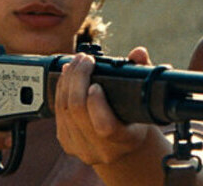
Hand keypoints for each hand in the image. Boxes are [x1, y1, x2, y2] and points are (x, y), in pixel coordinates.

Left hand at [55, 47, 155, 165]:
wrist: (123, 147)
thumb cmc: (136, 120)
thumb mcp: (144, 100)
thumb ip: (142, 74)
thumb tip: (138, 52)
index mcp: (126, 141)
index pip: (105, 127)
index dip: (96, 104)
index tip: (95, 84)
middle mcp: (102, 150)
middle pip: (78, 112)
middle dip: (78, 79)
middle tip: (85, 59)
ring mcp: (81, 148)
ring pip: (64, 109)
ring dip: (68, 80)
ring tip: (76, 62)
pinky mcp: (67, 142)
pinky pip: (58, 111)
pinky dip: (61, 89)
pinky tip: (67, 75)